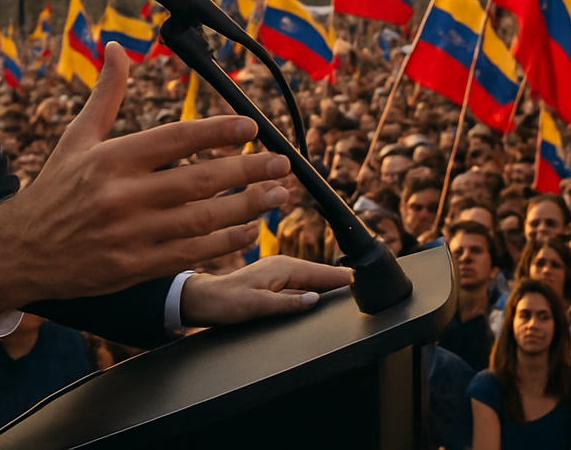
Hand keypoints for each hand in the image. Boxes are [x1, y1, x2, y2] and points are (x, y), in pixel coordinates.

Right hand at [0, 44, 293, 319]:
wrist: (20, 252)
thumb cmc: (54, 190)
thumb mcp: (76, 139)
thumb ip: (105, 94)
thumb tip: (117, 47)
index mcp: (111, 159)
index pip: (176, 138)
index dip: (218, 131)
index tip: (251, 127)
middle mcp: (122, 196)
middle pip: (199, 180)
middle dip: (247, 171)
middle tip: (280, 163)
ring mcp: (131, 235)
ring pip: (202, 219)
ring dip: (246, 207)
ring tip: (277, 195)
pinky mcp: (135, 268)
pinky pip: (191, 253)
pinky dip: (225, 242)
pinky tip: (249, 231)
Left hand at [178, 257, 352, 326]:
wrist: (203, 300)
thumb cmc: (225, 303)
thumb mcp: (256, 307)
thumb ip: (286, 303)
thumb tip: (314, 299)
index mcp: (281, 268)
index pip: (321, 273)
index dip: (342, 277)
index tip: (363, 278)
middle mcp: (282, 265)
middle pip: (319, 273)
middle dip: (340, 277)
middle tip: (367, 281)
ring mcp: (278, 270)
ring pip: (311, 276)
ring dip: (329, 280)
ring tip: (351, 284)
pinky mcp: (274, 278)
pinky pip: (301, 280)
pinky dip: (316, 283)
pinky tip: (322, 289)